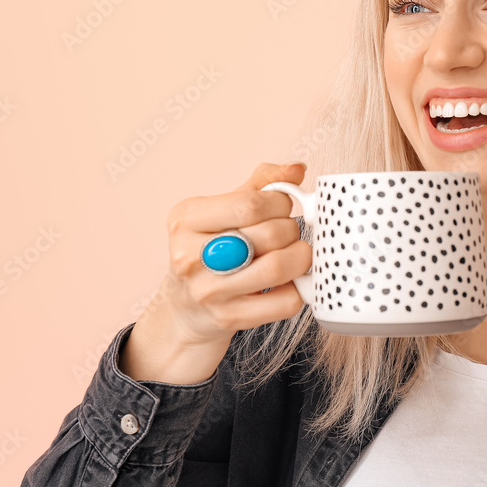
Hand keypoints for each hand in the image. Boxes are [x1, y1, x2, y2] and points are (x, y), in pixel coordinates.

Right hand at [118, 162, 311, 383]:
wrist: (187, 306)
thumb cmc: (211, 248)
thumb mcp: (224, 208)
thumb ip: (261, 184)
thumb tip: (296, 168)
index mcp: (186, 219)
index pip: (251, 204)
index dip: (280, 203)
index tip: (282, 207)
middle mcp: (189, 255)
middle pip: (269, 234)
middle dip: (292, 230)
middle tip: (289, 234)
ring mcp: (207, 291)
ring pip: (278, 267)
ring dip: (300, 258)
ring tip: (295, 255)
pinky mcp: (228, 318)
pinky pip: (285, 301)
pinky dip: (298, 289)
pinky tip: (289, 282)